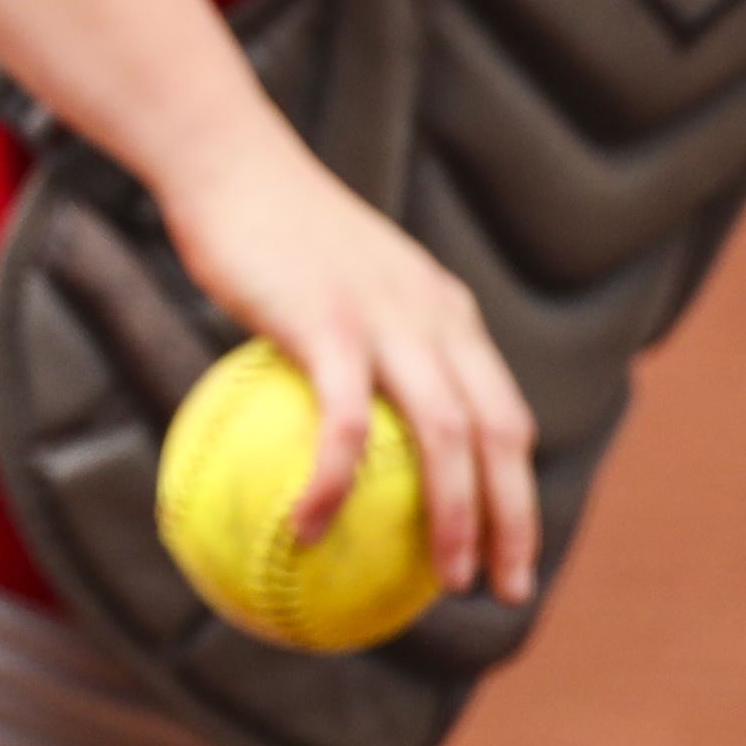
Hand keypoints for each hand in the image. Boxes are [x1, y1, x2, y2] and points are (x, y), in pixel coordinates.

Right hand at [158, 123, 542, 603]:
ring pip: (449, 436)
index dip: (519, 485)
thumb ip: (345, 343)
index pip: (507, 410)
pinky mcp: (330, 323)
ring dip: (456, 518)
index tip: (508, 546)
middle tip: (505, 589)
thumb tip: (324, 426)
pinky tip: (309, 527)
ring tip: (442, 580)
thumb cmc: (260, 222)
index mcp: (444, 309)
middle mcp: (434, 315)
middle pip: (502, 432)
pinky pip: (347, 426)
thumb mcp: (330, 280)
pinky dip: (338, 485)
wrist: (225, 157)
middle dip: (516, 519)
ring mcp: (387, 318)